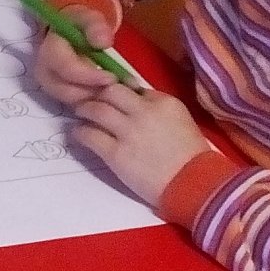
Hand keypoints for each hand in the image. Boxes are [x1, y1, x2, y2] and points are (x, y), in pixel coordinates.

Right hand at [31, 2, 119, 105]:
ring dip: (94, 99)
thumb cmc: (78, 26)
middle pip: (66, 91)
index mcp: (49, 51)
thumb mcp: (88, 18)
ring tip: (114, 92)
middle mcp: (44, 72)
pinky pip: (75, 105)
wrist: (66, 33)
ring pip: (71, 101)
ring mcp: (49, 86)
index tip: (112, 77)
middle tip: (117, 88)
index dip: (89, 76)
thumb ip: (96, 26)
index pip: (65, 69)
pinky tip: (108, 96)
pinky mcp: (58, 95)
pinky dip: (93, 103)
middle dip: (93, 92)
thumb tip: (103, 43)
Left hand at [71, 82, 213, 205]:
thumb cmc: (191, 156)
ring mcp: (128, 131)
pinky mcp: (115, 152)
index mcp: (164, 102)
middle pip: (110, 92)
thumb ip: (159, 109)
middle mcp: (144, 111)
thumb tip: (137, 102)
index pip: (132, 87)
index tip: (110, 98)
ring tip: (79, 115)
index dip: (118, 92)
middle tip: (88, 102)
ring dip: (83, 110)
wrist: (192, 183)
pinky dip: (79, 132)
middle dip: (97, 95)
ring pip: (95, 109)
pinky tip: (78, 134)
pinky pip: (89, 135)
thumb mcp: (182, 121)